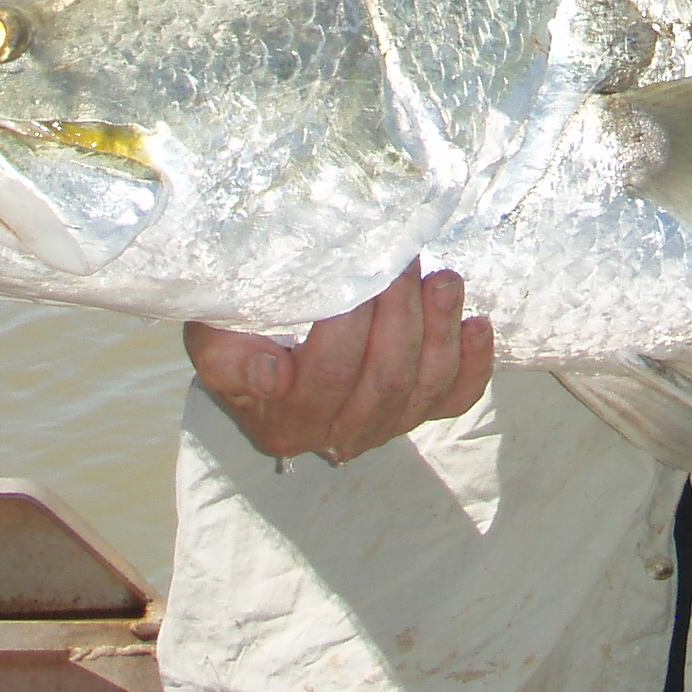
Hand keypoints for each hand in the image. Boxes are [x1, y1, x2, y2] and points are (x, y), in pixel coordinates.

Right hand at [184, 259, 494, 463]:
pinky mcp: (420, 411)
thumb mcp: (213, 339)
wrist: (264, 346)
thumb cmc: (241, 334)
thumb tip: (274, 374)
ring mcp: (385, 425)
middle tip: (403, 258)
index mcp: (286, 420)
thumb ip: (226, 357)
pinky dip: (474, 363)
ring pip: (425, 385)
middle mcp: (338, 433)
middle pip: (385, 378)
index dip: (350, 324)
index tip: (360, 269)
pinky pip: (457, 396)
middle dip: (401, 313)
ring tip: (443, 280)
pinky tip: (477, 324)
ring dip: (440, 329)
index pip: (329, 374)